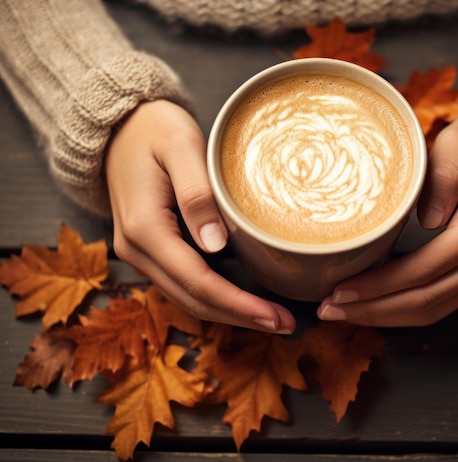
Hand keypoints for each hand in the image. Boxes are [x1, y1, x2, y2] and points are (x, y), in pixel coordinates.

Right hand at [105, 100, 294, 332]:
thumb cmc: (155, 129)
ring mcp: (139, 253)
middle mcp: (136, 250)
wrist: (120, 127)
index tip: (276, 317)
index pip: (198, 282)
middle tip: (285, 324)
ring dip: (228, 312)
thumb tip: (215, 246)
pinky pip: (182, 284)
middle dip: (240, 317)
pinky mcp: (150, 249)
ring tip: (271, 317)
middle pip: (193, 300)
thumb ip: (197, 194)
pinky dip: (214, 297)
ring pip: (186, 298)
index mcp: (145, 229)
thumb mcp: (181, 147)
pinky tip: (242, 298)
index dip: (239, 305)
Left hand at [318, 112, 457, 326]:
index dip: (381, 285)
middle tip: (330, 308)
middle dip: (375, 308)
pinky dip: (405, 311)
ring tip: (344, 312)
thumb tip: (426, 220)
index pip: (425, 268)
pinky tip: (375, 308)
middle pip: (427, 298)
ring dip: (386, 316)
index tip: (342, 289)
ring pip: (435, 309)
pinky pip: (443, 304)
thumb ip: (444, 175)